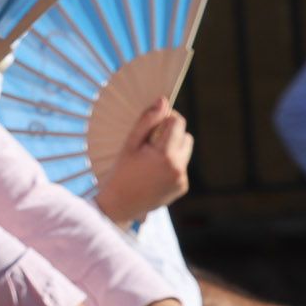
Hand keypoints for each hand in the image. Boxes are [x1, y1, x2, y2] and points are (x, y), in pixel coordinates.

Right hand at [94, 105, 192, 221]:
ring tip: (151, 157)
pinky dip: (171, 164)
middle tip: (151, 140)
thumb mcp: (130, 145)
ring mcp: (182, 179)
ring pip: (186, 151)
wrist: (120, 205)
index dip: (167, 118)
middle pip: (186, 136)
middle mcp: (178, 167)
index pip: (178, 123)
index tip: (155, 120)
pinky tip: (153, 172)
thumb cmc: (121, 172)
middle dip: (171, 133)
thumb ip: (147, 121)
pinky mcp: (182, 187)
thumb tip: (163, 101)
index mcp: (165, 155)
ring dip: (173, 148)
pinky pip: (182, 166)